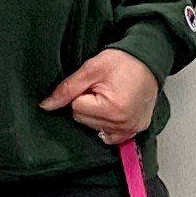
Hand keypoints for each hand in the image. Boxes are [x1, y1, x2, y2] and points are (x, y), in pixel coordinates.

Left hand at [40, 48, 158, 145]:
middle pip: (84, 121)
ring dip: (98, 114)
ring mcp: (130, 129)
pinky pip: (111, 136)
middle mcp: (122, 124)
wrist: (149, 60)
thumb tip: (46, 106)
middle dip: (88, 104)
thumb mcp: (91, 69)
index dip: (81, 93)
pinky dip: (108, 124)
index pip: (76, 108)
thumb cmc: (123, 62)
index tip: (94, 84)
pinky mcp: (136, 130)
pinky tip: (114, 110)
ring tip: (111, 97)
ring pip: (95, 128)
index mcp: (111, 109)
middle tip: (103, 89)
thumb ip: (67, 89)